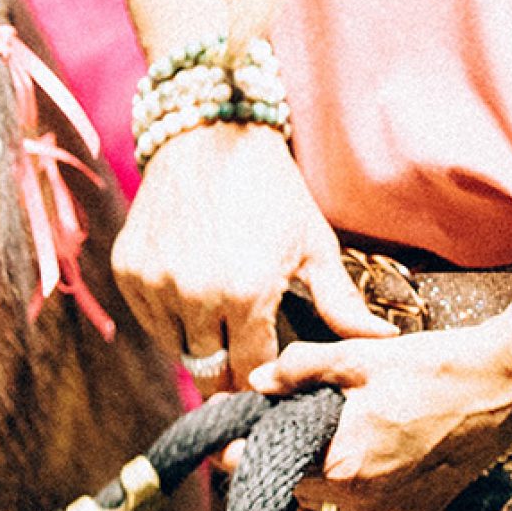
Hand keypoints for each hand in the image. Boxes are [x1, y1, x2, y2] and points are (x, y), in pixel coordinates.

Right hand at [112, 123, 394, 387]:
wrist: (211, 133)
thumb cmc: (272, 189)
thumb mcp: (314, 243)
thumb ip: (342, 304)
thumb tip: (383, 343)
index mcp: (246, 295)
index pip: (252, 372)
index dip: (265, 377)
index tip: (272, 372)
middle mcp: (195, 295)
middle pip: (210, 372)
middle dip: (229, 372)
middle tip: (243, 353)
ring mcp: (156, 283)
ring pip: (177, 349)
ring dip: (199, 344)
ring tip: (219, 314)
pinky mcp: (128, 270)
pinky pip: (149, 319)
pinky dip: (169, 316)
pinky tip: (192, 290)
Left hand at [251, 296, 511, 510]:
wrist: (501, 384)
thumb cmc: (431, 367)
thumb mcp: (357, 357)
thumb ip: (300, 368)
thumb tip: (258, 381)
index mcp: (344, 463)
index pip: (272, 466)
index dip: (241, 450)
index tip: (225, 435)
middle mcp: (366, 500)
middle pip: (295, 488)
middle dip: (272, 461)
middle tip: (259, 431)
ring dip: (305, 485)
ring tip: (297, 450)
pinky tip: (329, 500)